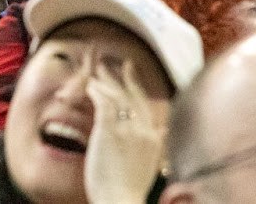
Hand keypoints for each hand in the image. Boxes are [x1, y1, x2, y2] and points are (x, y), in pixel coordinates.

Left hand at [83, 60, 166, 203]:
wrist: (121, 201)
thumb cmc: (130, 189)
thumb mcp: (150, 163)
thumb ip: (157, 143)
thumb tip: (164, 129)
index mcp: (154, 139)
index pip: (147, 106)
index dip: (138, 89)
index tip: (132, 76)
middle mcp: (144, 130)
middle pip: (134, 97)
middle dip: (125, 78)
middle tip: (118, 64)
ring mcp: (127, 129)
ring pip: (117, 96)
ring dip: (107, 81)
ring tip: (98, 72)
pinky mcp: (109, 130)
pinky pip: (103, 102)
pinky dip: (97, 92)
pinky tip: (91, 87)